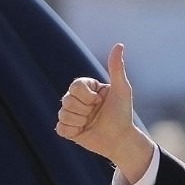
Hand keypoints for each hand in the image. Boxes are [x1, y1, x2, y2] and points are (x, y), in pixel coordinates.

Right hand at [56, 43, 153, 182]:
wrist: (122, 139)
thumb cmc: (123, 113)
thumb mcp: (122, 89)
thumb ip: (116, 68)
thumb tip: (119, 45)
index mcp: (87, 88)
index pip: (75, 86)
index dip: (88, 96)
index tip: (101, 101)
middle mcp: (77, 100)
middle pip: (67, 100)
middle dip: (85, 109)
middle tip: (97, 113)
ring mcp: (71, 114)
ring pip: (63, 114)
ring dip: (81, 120)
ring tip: (92, 123)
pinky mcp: (68, 130)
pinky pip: (61, 128)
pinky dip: (74, 130)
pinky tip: (84, 131)